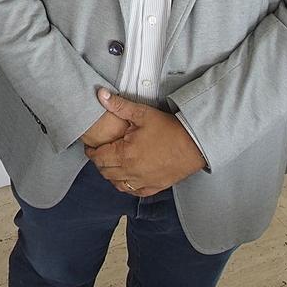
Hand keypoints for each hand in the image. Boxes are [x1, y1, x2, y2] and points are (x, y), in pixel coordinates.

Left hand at [82, 88, 206, 195]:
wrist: (195, 145)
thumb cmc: (169, 129)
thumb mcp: (142, 113)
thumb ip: (119, 105)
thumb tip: (101, 95)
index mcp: (125, 154)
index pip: (98, 157)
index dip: (91, 152)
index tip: (91, 147)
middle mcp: (131, 172)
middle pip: (105, 172)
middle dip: (99, 163)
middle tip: (100, 153)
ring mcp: (143, 182)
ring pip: (117, 184)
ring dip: (111, 175)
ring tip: (112, 164)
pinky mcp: (154, 187)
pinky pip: (133, 192)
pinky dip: (126, 186)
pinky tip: (127, 177)